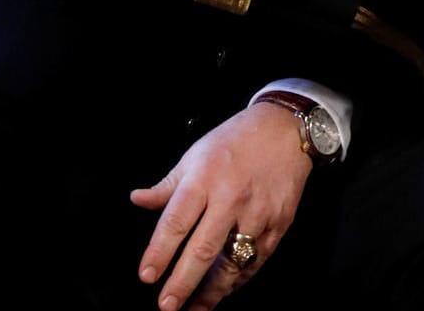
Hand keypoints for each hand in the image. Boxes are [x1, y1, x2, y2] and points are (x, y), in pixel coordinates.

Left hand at [130, 103, 311, 310]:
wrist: (285, 130)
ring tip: (196, 308)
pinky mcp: (279, 223)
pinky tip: (226, 288)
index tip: (147, 275)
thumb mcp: (195, 155)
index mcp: (204, 179)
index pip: (176, 221)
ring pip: (233, 261)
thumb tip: (137, 200)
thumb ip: (167, 185)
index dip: (160, 252)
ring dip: (213, 290)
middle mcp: (230, 197)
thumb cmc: (236, 141)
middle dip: (183, 282)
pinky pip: (257, 260)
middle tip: (167, 305)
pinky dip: (240, 278)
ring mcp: (258, 212)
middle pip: (204, 248)